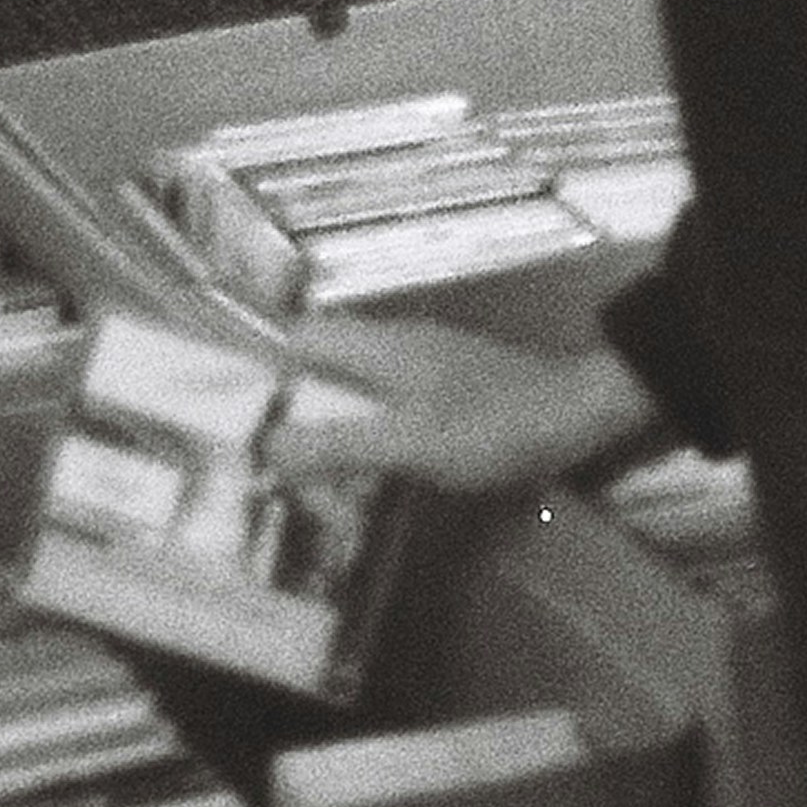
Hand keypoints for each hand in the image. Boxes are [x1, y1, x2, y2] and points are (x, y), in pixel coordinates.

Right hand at [255, 312, 657, 495]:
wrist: (588, 413)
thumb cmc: (498, 425)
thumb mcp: (411, 442)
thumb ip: (338, 444)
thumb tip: (262, 449)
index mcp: (378, 346)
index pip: (294, 337)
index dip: (253, 366)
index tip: (218, 403)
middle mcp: (395, 345)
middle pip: (318, 363)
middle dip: (283, 402)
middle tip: (248, 448)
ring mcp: (426, 366)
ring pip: (352, 386)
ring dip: (323, 420)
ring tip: (289, 466)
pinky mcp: (451, 391)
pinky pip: (387, 405)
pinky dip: (363, 432)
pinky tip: (359, 469)